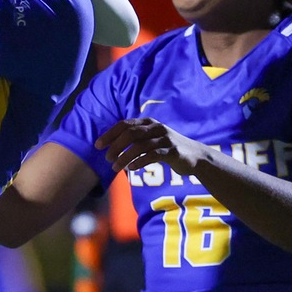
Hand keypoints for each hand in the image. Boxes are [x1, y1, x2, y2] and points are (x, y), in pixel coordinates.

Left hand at [98, 117, 213, 177]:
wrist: (194, 156)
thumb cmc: (166, 149)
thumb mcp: (150, 140)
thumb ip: (134, 140)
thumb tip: (110, 148)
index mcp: (148, 123)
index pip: (124, 125)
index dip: (109, 134)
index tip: (97, 146)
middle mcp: (156, 127)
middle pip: (131, 133)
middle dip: (115, 146)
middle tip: (107, 159)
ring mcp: (165, 138)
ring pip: (140, 145)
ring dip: (125, 157)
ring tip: (115, 168)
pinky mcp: (172, 151)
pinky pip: (153, 155)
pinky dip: (140, 161)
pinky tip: (131, 169)